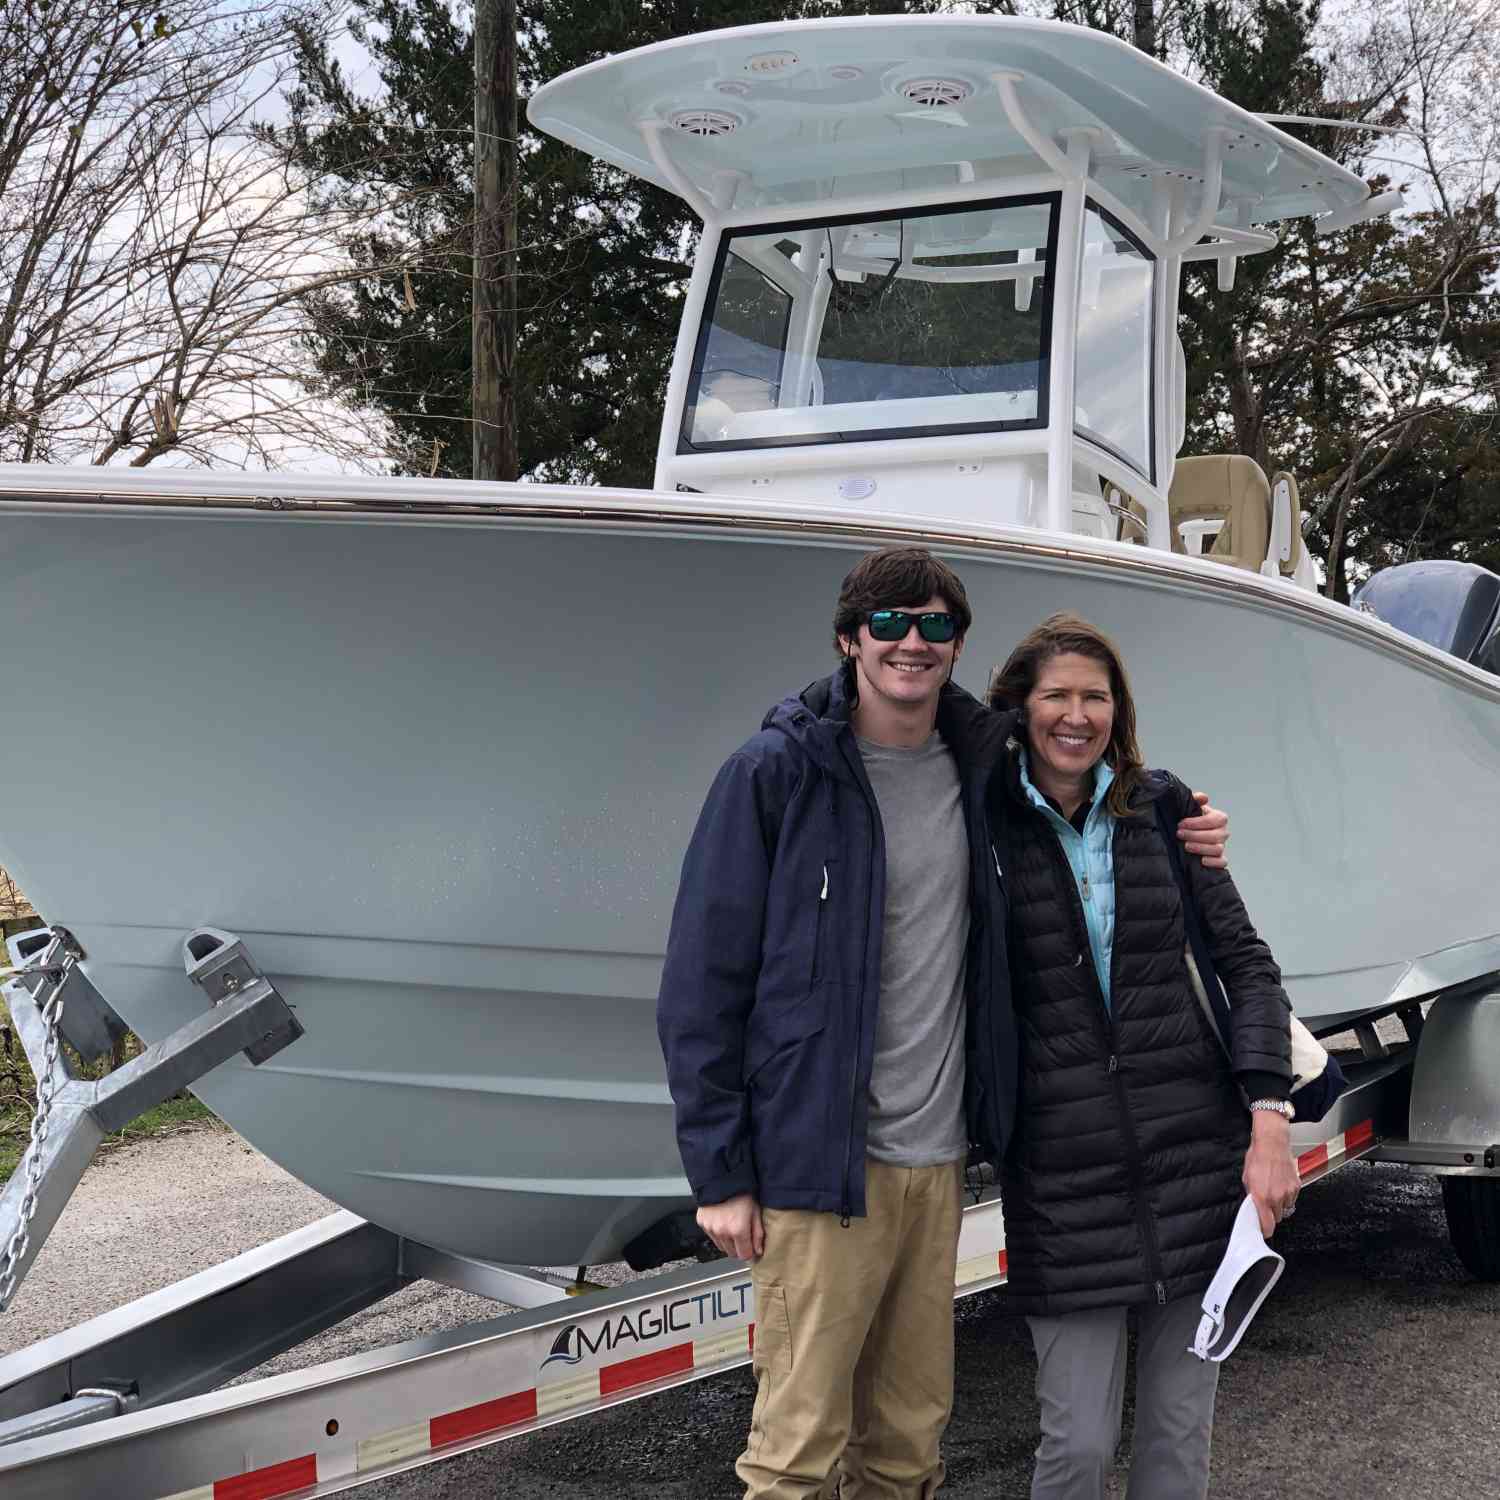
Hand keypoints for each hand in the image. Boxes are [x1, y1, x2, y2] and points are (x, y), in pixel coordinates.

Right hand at [696, 1193, 764, 1259]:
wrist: (721, 1177)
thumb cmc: (741, 1191)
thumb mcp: (755, 1211)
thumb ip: (758, 1234)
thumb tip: (758, 1250)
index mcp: (738, 1229)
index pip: (744, 1255)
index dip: (749, 1252)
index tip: (751, 1247)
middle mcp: (722, 1231)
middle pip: (732, 1253)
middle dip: (739, 1247)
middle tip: (742, 1234)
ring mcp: (710, 1228)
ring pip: (721, 1246)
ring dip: (727, 1241)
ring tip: (732, 1225)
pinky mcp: (702, 1223)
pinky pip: (711, 1235)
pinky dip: (717, 1232)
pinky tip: (722, 1220)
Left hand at [1179, 790, 1229, 868]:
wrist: (1186, 832)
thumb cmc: (1190, 820)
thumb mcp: (1191, 808)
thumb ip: (1195, 800)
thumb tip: (1202, 797)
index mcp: (1219, 818)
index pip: (1214, 820)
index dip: (1197, 822)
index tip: (1181, 823)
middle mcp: (1222, 832)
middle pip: (1216, 836)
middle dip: (1195, 835)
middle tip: (1179, 834)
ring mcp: (1221, 846)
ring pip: (1217, 849)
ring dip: (1201, 848)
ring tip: (1186, 846)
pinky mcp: (1218, 859)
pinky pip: (1222, 862)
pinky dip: (1213, 862)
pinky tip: (1201, 860)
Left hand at [1242, 1113, 1298, 1235]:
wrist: (1272, 1144)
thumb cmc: (1258, 1158)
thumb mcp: (1247, 1177)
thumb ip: (1251, 1195)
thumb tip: (1253, 1206)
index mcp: (1261, 1196)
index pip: (1267, 1225)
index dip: (1265, 1230)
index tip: (1263, 1230)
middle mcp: (1276, 1197)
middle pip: (1277, 1218)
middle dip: (1271, 1213)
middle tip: (1266, 1202)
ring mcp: (1288, 1193)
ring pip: (1285, 1208)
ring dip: (1279, 1204)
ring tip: (1273, 1189)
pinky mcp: (1296, 1187)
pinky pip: (1292, 1199)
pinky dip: (1287, 1195)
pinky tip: (1280, 1184)